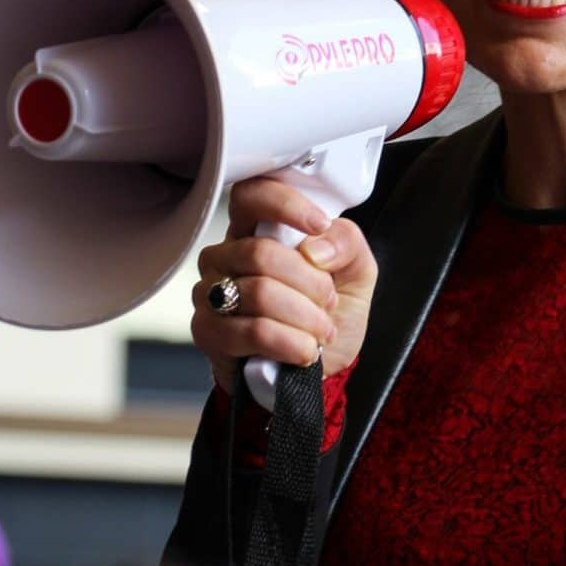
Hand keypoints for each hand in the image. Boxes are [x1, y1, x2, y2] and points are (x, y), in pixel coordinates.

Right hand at [191, 176, 378, 394]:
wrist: (322, 370)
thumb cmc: (329, 316)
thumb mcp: (356, 272)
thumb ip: (346, 243)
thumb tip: (315, 248)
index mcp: (255, 231)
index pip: (250, 194)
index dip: (285, 205)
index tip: (318, 225)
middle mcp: (225, 257)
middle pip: (261, 253)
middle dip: (311, 284)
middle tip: (329, 302)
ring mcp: (211, 293)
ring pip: (259, 293)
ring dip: (306, 318)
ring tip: (321, 331)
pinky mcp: (208, 332)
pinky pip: (253, 331)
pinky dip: (291, 343)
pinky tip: (304, 351)